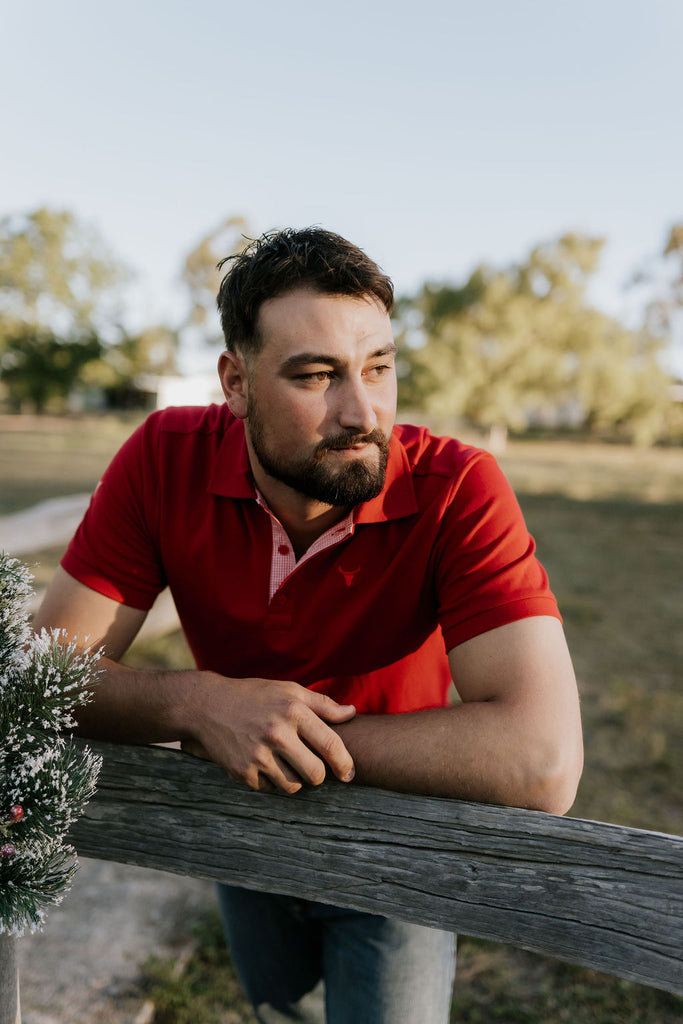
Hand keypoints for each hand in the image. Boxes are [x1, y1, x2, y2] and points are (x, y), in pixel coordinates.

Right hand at [181, 674, 355, 794]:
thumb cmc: (255, 696)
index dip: (345, 764)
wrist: (208, 705)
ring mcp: (258, 755)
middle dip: (318, 776)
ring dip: (295, 780)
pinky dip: (271, 782)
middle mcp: (277, 734)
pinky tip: (264, 764)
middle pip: (315, 775)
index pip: (331, 745)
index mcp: (293, 712)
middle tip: (312, 768)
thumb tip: (351, 713)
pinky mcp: (241, 771)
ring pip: (293, 787)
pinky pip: (269, 789)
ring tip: (286, 763)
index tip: (348, 774)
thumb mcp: (289, 690)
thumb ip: (322, 703)